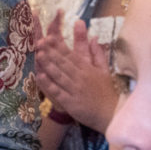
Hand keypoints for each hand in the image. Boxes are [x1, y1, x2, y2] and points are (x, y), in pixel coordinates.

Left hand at [31, 15, 117, 130]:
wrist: (111, 113)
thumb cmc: (106, 92)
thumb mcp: (105, 70)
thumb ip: (98, 53)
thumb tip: (94, 37)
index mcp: (87, 69)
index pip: (71, 55)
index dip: (59, 46)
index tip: (49, 37)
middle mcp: (80, 77)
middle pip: (63, 63)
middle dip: (51, 52)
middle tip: (40, 42)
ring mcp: (75, 90)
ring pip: (60, 75)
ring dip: (49, 65)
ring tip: (39, 55)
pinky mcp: (71, 102)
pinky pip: (58, 92)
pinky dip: (49, 85)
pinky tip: (40, 77)